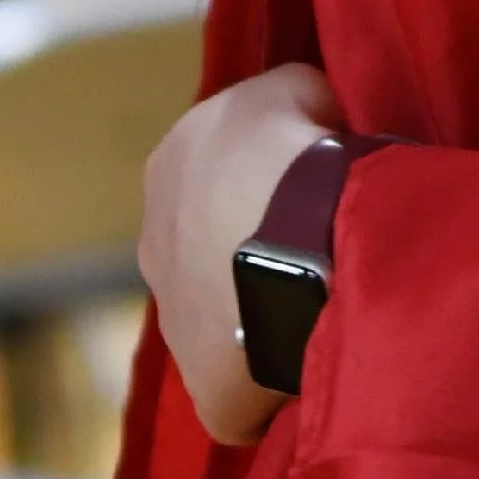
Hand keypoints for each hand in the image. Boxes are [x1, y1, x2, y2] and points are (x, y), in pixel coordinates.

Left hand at [140, 61, 341, 444]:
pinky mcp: (205, 388)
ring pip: (228, 313)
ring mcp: (175, 321)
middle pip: (216, 244)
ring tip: (325, 298)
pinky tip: (318, 353)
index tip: (317, 184)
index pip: (223, 170)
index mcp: (170, 165)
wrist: (291, 244)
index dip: (274, 175)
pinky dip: (279, 370)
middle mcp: (154, 242)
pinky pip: (248, 380)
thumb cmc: (291, 157)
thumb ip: (294, 100)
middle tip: (322, 242)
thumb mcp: (296, 90)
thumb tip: (313, 118)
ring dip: (266, 304)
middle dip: (260, 243)